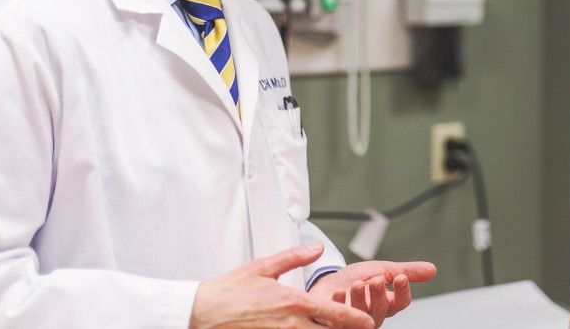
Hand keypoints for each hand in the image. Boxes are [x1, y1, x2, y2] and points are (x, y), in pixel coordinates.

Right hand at [190, 244, 375, 328]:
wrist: (200, 313)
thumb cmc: (229, 291)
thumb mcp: (264, 266)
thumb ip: (295, 257)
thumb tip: (317, 248)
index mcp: (294, 301)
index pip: (335, 313)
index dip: (356, 319)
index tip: (369, 321)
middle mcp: (291, 324)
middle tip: (358, 327)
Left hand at [309, 260, 436, 327]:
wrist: (329, 281)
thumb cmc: (358, 278)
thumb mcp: (383, 269)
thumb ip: (406, 270)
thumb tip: (432, 269)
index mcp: (388, 303)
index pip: (402, 302)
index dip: (403, 291)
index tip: (400, 277)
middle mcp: (374, 315)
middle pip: (382, 309)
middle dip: (379, 293)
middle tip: (376, 279)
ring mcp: (356, 322)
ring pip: (363, 316)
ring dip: (360, 298)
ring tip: (356, 284)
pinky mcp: (339, 324)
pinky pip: (341, 319)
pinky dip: (340, 303)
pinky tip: (339, 293)